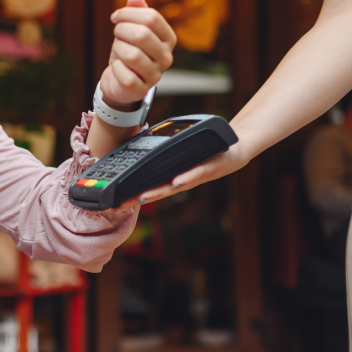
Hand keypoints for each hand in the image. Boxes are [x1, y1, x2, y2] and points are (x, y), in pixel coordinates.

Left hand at [100, 0, 175, 108]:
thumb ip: (136, 13)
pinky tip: (117, 67)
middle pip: (142, 34)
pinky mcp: (140, 89)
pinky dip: (115, 68)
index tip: (115, 17)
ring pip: (132, 55)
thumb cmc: (128, 51)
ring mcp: (155, 75)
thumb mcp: (131, 29)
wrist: (121, 82)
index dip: (129, 13)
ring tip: (117, 50)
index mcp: (168, 39)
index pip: (152, 18)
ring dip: (118, 49)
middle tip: (116, 33)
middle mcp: (166, 58)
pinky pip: (125, 75)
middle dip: (121, 30)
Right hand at [118, 141, 252, 207]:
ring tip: (143, 196)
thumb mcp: (183, 154)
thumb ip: (166, 154)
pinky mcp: (211, 167)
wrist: (237, 150)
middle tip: (121, 204)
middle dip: (138, 198)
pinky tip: (177, 180)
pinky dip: (187, 177)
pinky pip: (198, 172)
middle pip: (157, 191)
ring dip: (159, 192)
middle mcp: (182, 180)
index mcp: (174, 177)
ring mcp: (196, 175)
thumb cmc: (208, 153)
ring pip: (174, 186)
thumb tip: (143, 146)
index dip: (132, 196)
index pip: (150, 187)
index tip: (114, 202)